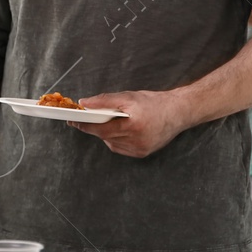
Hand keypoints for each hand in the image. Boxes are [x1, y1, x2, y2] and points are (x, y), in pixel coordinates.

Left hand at [66, 89, 197, 157]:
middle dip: (96, 127)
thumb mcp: (128, 96)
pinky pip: (120, 148)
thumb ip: (104, 100)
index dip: (84, 126)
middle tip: (89, 118)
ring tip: (113, 122)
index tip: (72, 121)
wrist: (178, 112)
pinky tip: (122, 130)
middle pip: (104, 136)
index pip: (100, 129)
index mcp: (133, 125)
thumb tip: (84, 103)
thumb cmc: (154, 102)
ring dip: (107, 133)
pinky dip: (116, 139)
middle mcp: (136, 141)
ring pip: (111, 143)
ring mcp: (139, 149)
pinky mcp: (142, 154)